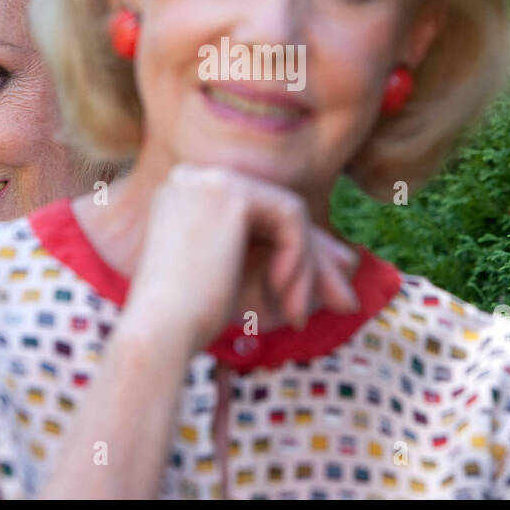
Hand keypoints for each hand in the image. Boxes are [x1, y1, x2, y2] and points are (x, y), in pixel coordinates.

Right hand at [120, 164, 359, 357]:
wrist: (159, 334)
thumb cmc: (193, 319)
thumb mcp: (248, 279)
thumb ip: (291, 259)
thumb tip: (349, 259)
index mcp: (187, 192)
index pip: (260, 212)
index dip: (301, 247)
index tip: (335, 283)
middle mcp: (195, 175)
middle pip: (277, 210)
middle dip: (316, 259)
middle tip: (346, 303)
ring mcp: (210, 178)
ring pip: (290, 213)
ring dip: (305, 267)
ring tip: (298, 314)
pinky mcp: (232, 191)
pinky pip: (291, 217)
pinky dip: (298, 258)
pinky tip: (282, 291)